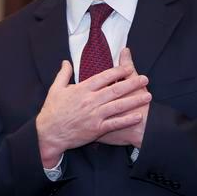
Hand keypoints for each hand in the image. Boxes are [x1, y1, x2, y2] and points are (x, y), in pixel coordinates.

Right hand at [35, 59, 150, 167]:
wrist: (49, 133)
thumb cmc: (52, 111)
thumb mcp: (55, 89)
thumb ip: (63, 74)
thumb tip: (66, 61)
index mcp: (82, 89)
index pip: (103, 77)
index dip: (117, 71)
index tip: (129, 68)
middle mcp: (90, 101)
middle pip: (115, 89)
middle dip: (132, 84)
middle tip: (145, 79)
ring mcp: (94, 115)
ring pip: (118, 105)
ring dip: (134, 100)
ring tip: (148, 96)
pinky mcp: (96, 129)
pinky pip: (115, 123)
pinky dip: (127, 119)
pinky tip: (138, 115)